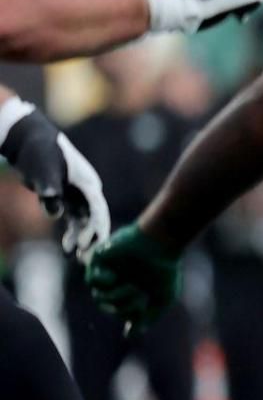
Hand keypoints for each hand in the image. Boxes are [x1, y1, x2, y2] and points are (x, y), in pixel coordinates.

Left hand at [0, 98, 109, 258]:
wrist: (29, 140)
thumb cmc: (38, 152)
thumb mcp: (43, 170)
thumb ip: (50, 191)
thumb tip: (56, 214)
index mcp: (88, 183)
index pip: (97, 209)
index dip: (95, 228)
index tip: (89, 246)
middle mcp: (88, 190)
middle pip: (96, 218)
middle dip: (94, 239)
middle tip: (89, 259)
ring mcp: (79, 195)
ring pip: (86, 221)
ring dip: (83, 239)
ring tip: (78, 258)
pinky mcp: (68, 198)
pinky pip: (75, 219)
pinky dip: (73, 233)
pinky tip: (68, 247)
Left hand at [86, 225, 183, 330]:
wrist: (162, 243)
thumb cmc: (165, 269)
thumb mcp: (162, 299)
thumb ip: (148, 318)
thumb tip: (130, 336)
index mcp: (131, 291)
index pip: (121, 312)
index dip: (130, 314)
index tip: (142, 308)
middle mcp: (118, 282)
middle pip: (109, 307)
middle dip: (124, 306)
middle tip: (138, 294)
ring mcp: (108, 271)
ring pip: (99, 296)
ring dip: (116, 296)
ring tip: (131, 286)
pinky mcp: (100, 260)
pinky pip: (92, 279)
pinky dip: (102, 282)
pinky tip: (114, 277)